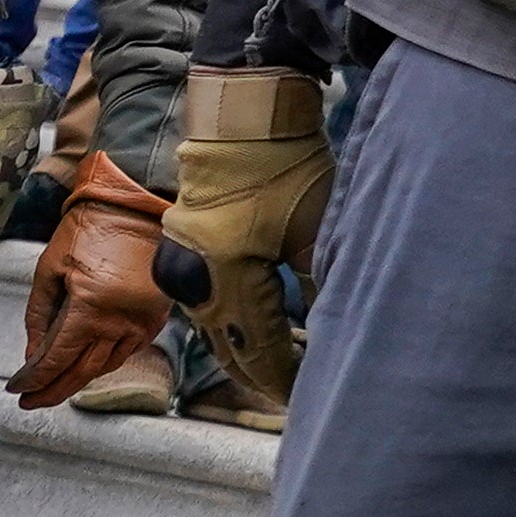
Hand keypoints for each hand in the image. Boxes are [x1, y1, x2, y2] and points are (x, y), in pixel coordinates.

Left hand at [10, 149, 177, 409]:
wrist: (134, 207)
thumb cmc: (87, 230)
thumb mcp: (50, 270)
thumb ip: (38, 316)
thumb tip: (33, 355)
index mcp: (89, 308)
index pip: (55, 359)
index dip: (32, 379)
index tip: (15, 389)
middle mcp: (119, 323)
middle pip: (80, 373)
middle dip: (52, 391)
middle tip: (30, 401)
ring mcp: (141, 323)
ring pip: (105, 368)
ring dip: (77, 381)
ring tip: (54, 387)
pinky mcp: (154, 319)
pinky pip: (126, 352)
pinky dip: (103, 363)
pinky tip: (85, 365)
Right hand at [163, 65, 333, 424]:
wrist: (243, 116)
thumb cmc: (287, 166)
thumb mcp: (318, 228)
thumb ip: (323, 287)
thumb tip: (336, 336)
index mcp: (225, 274)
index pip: (257, 347)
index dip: (282, 379)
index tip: (304, 399)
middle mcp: (193, 279)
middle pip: (228, 350)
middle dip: (260, 376)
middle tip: (293, 398)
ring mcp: (179, 266)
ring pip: (214, 330)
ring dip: (245, 351)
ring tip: (282, 370)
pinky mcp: (179, 252)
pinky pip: (206, 304)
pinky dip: (232, 323)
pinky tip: (257, 331)